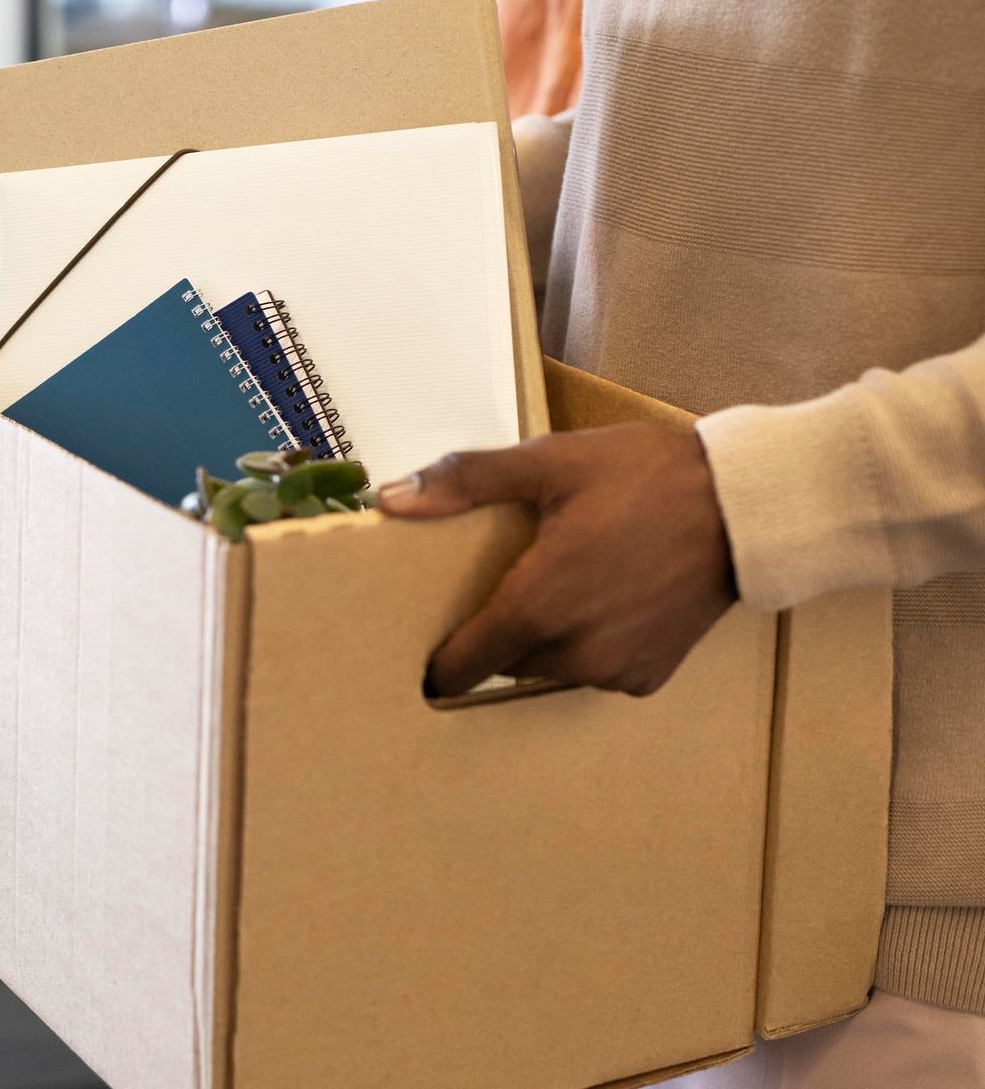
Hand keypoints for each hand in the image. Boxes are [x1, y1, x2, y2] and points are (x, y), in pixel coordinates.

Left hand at [376, 423, 736, 698]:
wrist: (747, 506)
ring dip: (543, 637)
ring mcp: (615, 670)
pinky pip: (594, 670)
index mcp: (538, 607)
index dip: (439, 660)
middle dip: (496, 631)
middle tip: (506, 582)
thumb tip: (391, 500)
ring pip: (549, 666)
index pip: (462, 665)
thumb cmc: (645, 477)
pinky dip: (588, 644)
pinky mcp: (649, 676)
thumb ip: (465, 482)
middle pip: (505, 660)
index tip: (425, 643)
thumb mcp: (549, 462)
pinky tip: (603, 598)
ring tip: (559, 582)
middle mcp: (574, 653)